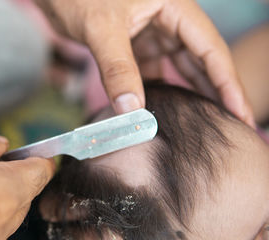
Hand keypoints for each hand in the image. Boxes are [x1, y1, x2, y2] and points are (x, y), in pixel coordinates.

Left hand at [35, 0, 254, 125]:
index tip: (240, 113)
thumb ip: (117, 68)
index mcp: (174, 8)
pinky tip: (163, 111)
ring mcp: (151, 34)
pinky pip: (152, 72)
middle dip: (215, 93)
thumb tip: (132, 110)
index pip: (211, 49)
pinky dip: (157, 91)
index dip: (228, 83)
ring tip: (205, 123)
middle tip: (230, 126)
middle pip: (201, 61)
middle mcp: (168, 21)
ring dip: (189, 93)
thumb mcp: (101, 28)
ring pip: (178, 68)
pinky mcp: (133, 46)